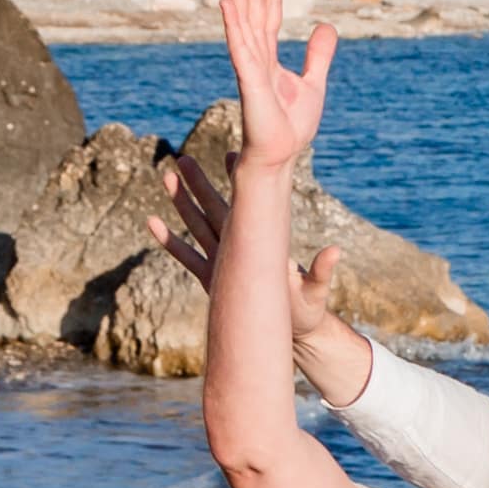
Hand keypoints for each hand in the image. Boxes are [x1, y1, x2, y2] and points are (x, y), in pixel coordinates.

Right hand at [158, 148, 351, 341]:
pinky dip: (170, 240)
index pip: (247, 206)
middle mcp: (241, 248)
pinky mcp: (213, 280)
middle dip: (199, 184)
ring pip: (197, 226)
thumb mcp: (314, 292)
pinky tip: (152, 221)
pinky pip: (187, 256)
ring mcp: (225, 262)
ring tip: (166, 178)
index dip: (240, 181)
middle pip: (214, 209)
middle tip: (181, 158)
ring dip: (181, 203)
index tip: (232, 154)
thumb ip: (321, 273)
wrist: (293, 333)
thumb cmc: (307, 311)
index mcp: (263, 244)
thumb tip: (336, 251)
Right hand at [217, 0, 332, 175]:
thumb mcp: (313, 82)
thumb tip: (326, 26)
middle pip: (253, 10)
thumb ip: (317, 55)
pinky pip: (241, 49)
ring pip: (244, 23)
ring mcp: (250, 67)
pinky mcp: (250, 82)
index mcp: (269, 56)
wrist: (282, 153)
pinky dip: (234, 26)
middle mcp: (256, 56)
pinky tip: (227, 3)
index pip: (268, 12)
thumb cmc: (291, 124)